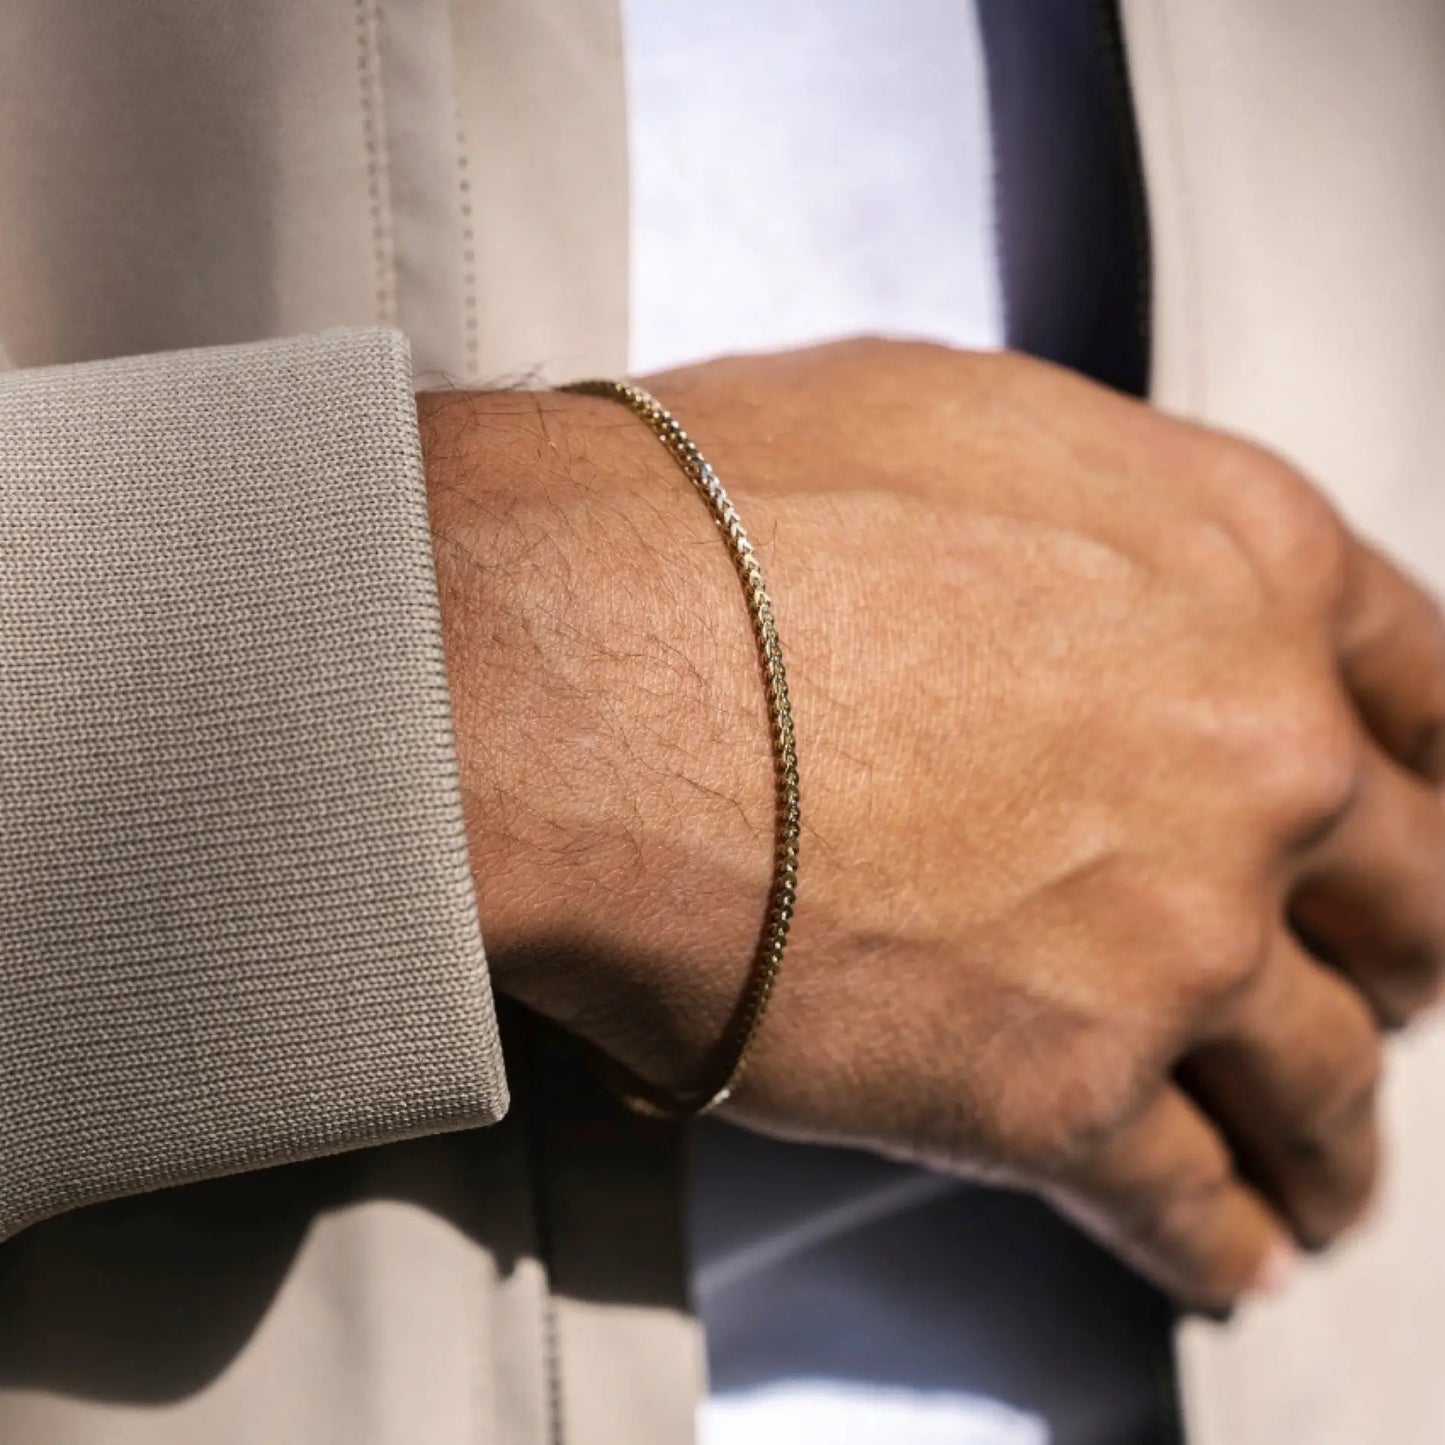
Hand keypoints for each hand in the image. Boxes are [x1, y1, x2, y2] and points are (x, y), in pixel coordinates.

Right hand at [420, 340, 1444, 1311]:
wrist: (568, 665)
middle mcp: (1252, 752)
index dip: (1425, 774)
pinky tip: (1213, 1251)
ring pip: (1328, 1080)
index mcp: (1237, 566)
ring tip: (1315, 1175)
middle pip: (1411, 897)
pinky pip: (1188, 1201)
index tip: (1410, 831)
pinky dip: (1213, 1240)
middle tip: (1372, 993)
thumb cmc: (705, 524)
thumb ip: (1077, 531)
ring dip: (1330, 1137)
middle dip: (1395, 958)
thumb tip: (1068, 585)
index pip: (1425, 689)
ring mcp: (1177, 933)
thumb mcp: (945, 431)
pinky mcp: (1062, 1092)